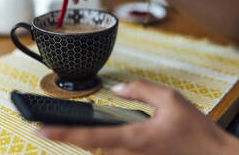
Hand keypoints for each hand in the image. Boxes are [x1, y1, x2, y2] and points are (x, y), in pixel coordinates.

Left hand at [36, 80, 238, 154]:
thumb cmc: (196, 131)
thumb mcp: (171, 99)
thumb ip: (140, 90)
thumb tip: (118, 90)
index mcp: (135, 138)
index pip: (91, 136)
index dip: (65, 133)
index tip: (42, 130)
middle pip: (88, 148)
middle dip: (65, 137)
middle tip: (43, 128)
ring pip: (99, 153)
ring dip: (81, 141)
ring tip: (61, 129)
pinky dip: (98, 146)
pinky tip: (91, 137)